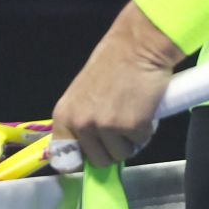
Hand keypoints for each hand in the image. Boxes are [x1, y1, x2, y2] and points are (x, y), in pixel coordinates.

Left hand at [52, 3, 182, 167]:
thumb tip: (86, 150)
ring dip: (129, 140)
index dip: (79, 162)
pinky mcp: (131, 126)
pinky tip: (143, 109)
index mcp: (64, 115)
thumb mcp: (84, 94)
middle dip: (112, 148)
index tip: (89, 160)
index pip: (63, 156)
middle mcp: (81, 124)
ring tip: (131, 113)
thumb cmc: (113, 65)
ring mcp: (106, 126)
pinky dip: (145, 131)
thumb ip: (82, 119)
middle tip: (120, 125)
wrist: (137, 47)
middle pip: (97, 161)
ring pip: (120, 155)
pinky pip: (141, 143)